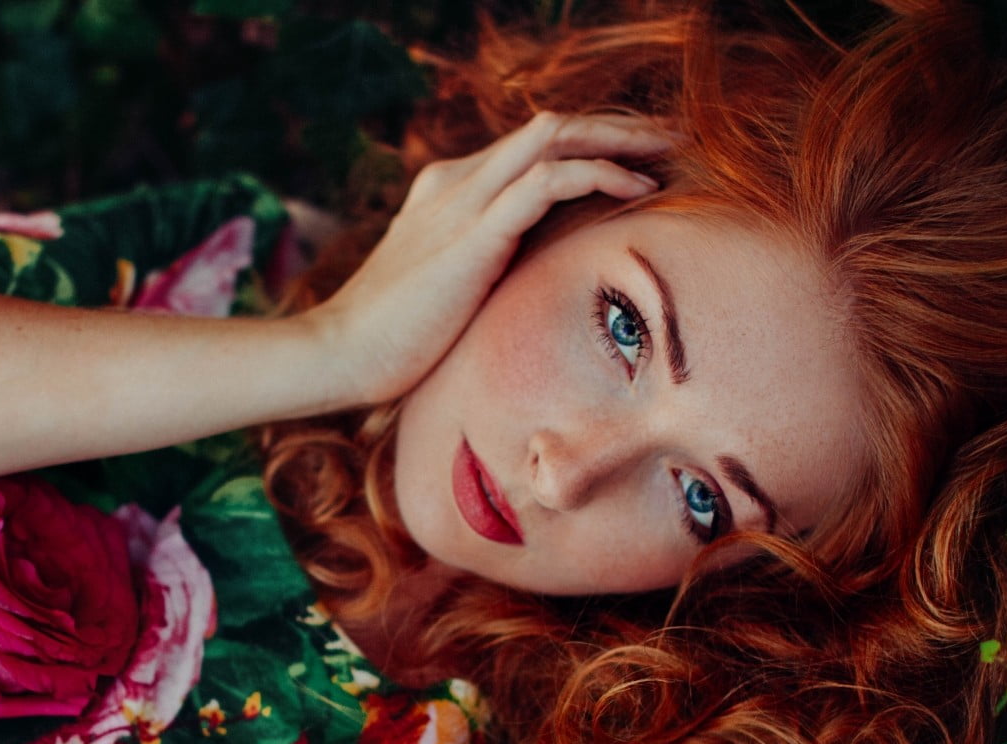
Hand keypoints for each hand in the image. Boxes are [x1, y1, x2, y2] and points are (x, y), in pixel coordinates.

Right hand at [298, 110, 680, 407]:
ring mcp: (462, 200)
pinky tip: (638, 191)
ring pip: (556, 135)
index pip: (530, 147)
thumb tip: (524, 304)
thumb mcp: (443, 297)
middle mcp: (455, 182)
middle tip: (670, 140)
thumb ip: (480, 280)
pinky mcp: (474, 231)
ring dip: (620, 137)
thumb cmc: (387, 344)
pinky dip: (601, 175)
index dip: (588, 145)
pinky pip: (550, 180)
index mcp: (447, 192)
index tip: (638, 163)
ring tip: (669, 152)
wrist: (336, 355)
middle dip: (616, 127)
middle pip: (551, 126)